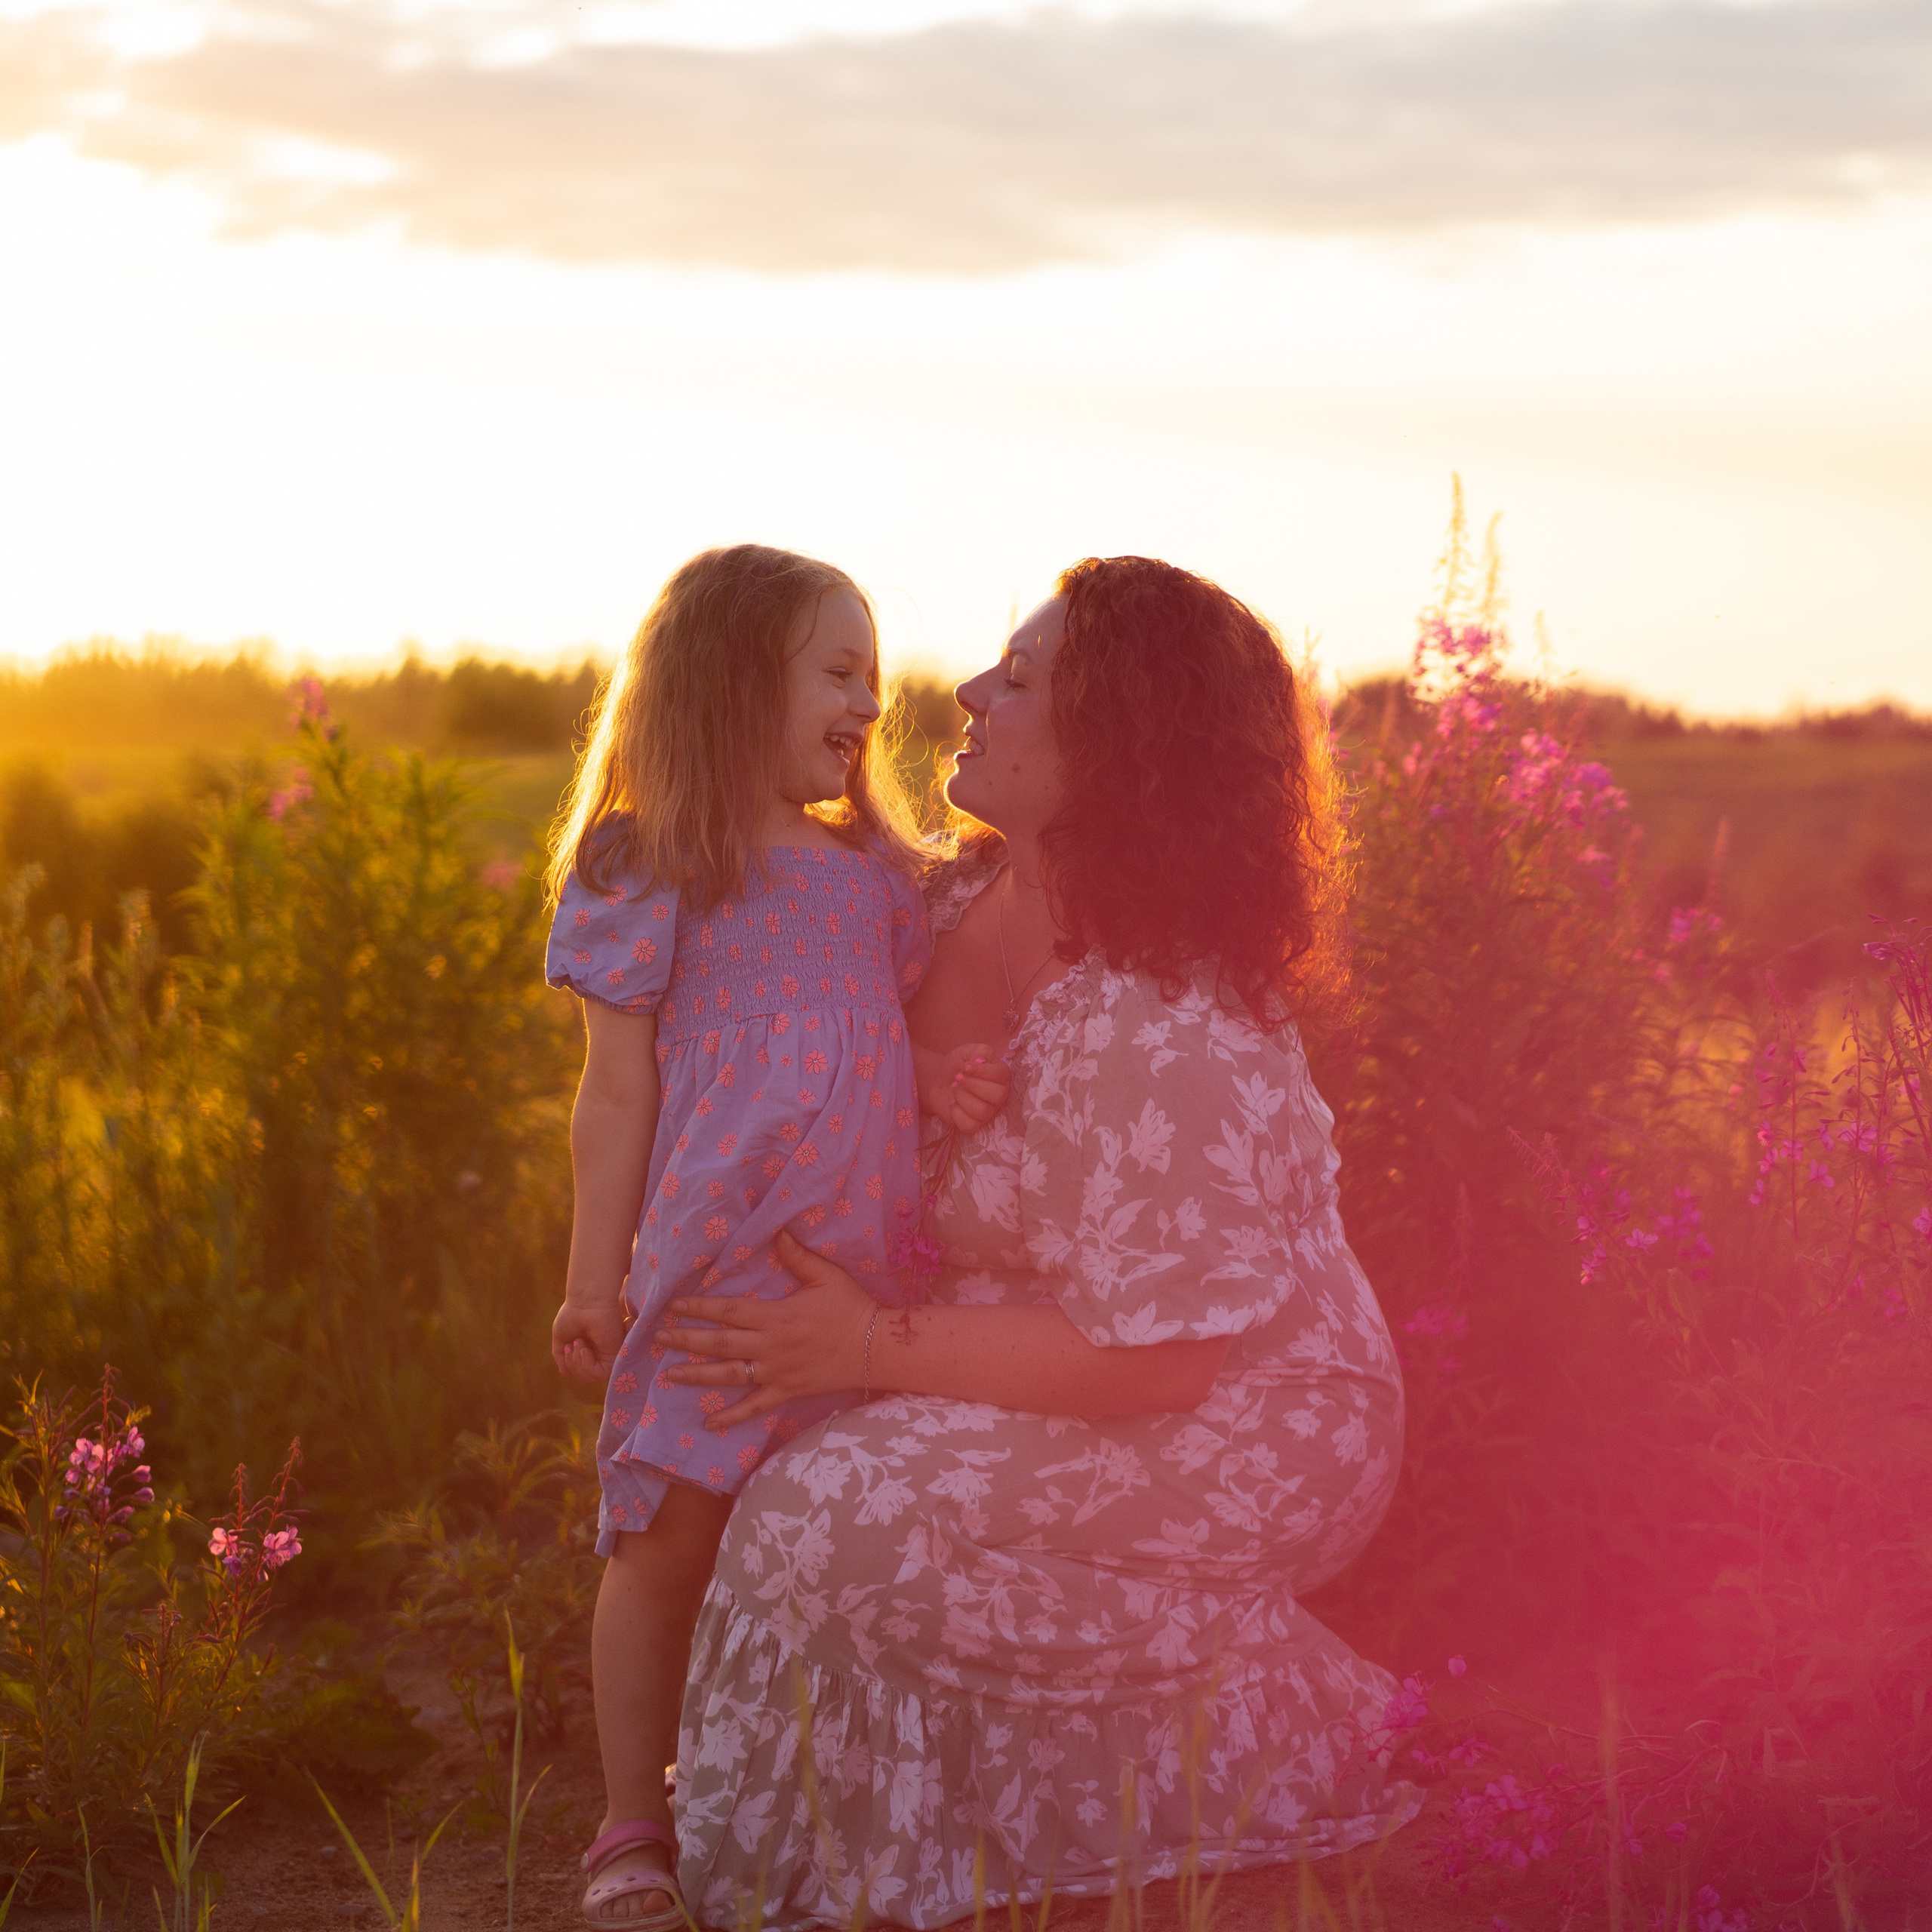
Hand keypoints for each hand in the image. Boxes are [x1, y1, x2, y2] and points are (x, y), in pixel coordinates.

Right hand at [552, 1297, 624, 1387]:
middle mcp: (601, 1353)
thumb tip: (565, 1374)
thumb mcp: (562, 1338)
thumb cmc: (573, 1314)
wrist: (585, 1302)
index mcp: (589, 1350)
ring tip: (578, 1344)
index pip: (581, 1371)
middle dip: (573, 1366)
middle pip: (587, 1377)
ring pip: (593, 1377)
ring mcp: (609, 1354)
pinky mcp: (616, 1353)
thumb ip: (562, 1357)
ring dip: (579, 1365)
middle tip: (572, 1346)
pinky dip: (587, 1365)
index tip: (568, 1347)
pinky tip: (584, 1349)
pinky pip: (601, 1373)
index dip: (571, 1365)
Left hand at [655, 1231, 877, 1430]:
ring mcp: (775, 1372)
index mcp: (775, 1316)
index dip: (699, 1308)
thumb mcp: (826, 1276)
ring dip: (696, 1376)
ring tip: (668, 1376)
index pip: (728, 1311)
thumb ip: (798, 1257)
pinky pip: (753, 1407)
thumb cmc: (851, 1308)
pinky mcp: (786, 1392)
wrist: (875, 1347)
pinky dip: (730, 1417)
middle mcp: (769, 1346)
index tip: (674, 1306)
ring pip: (728, 1376)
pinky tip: (708, 1422)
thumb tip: (778, 1232)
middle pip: (719, 1344)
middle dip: (686, 1340)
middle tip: (658, 1339)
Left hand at [923, 1042, 1011, 1132]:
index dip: (982, 1071)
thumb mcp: (967, 1051)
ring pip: (981, 1110)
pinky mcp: (974, 1124)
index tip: (965, 1066)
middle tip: (957, 1077)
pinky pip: (968, 1124)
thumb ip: (980, 1051)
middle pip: (995, 1096)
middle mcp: (999, 1095)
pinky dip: (956, 1113)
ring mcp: (988, 1112)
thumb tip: (981, 1061)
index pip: (1002, 1075)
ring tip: (955, 1088)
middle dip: (971, 1084)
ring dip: (961, 1097)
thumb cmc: (957, 1066)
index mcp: (1001, 1075)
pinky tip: (953, 1104)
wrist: (940, 1081)